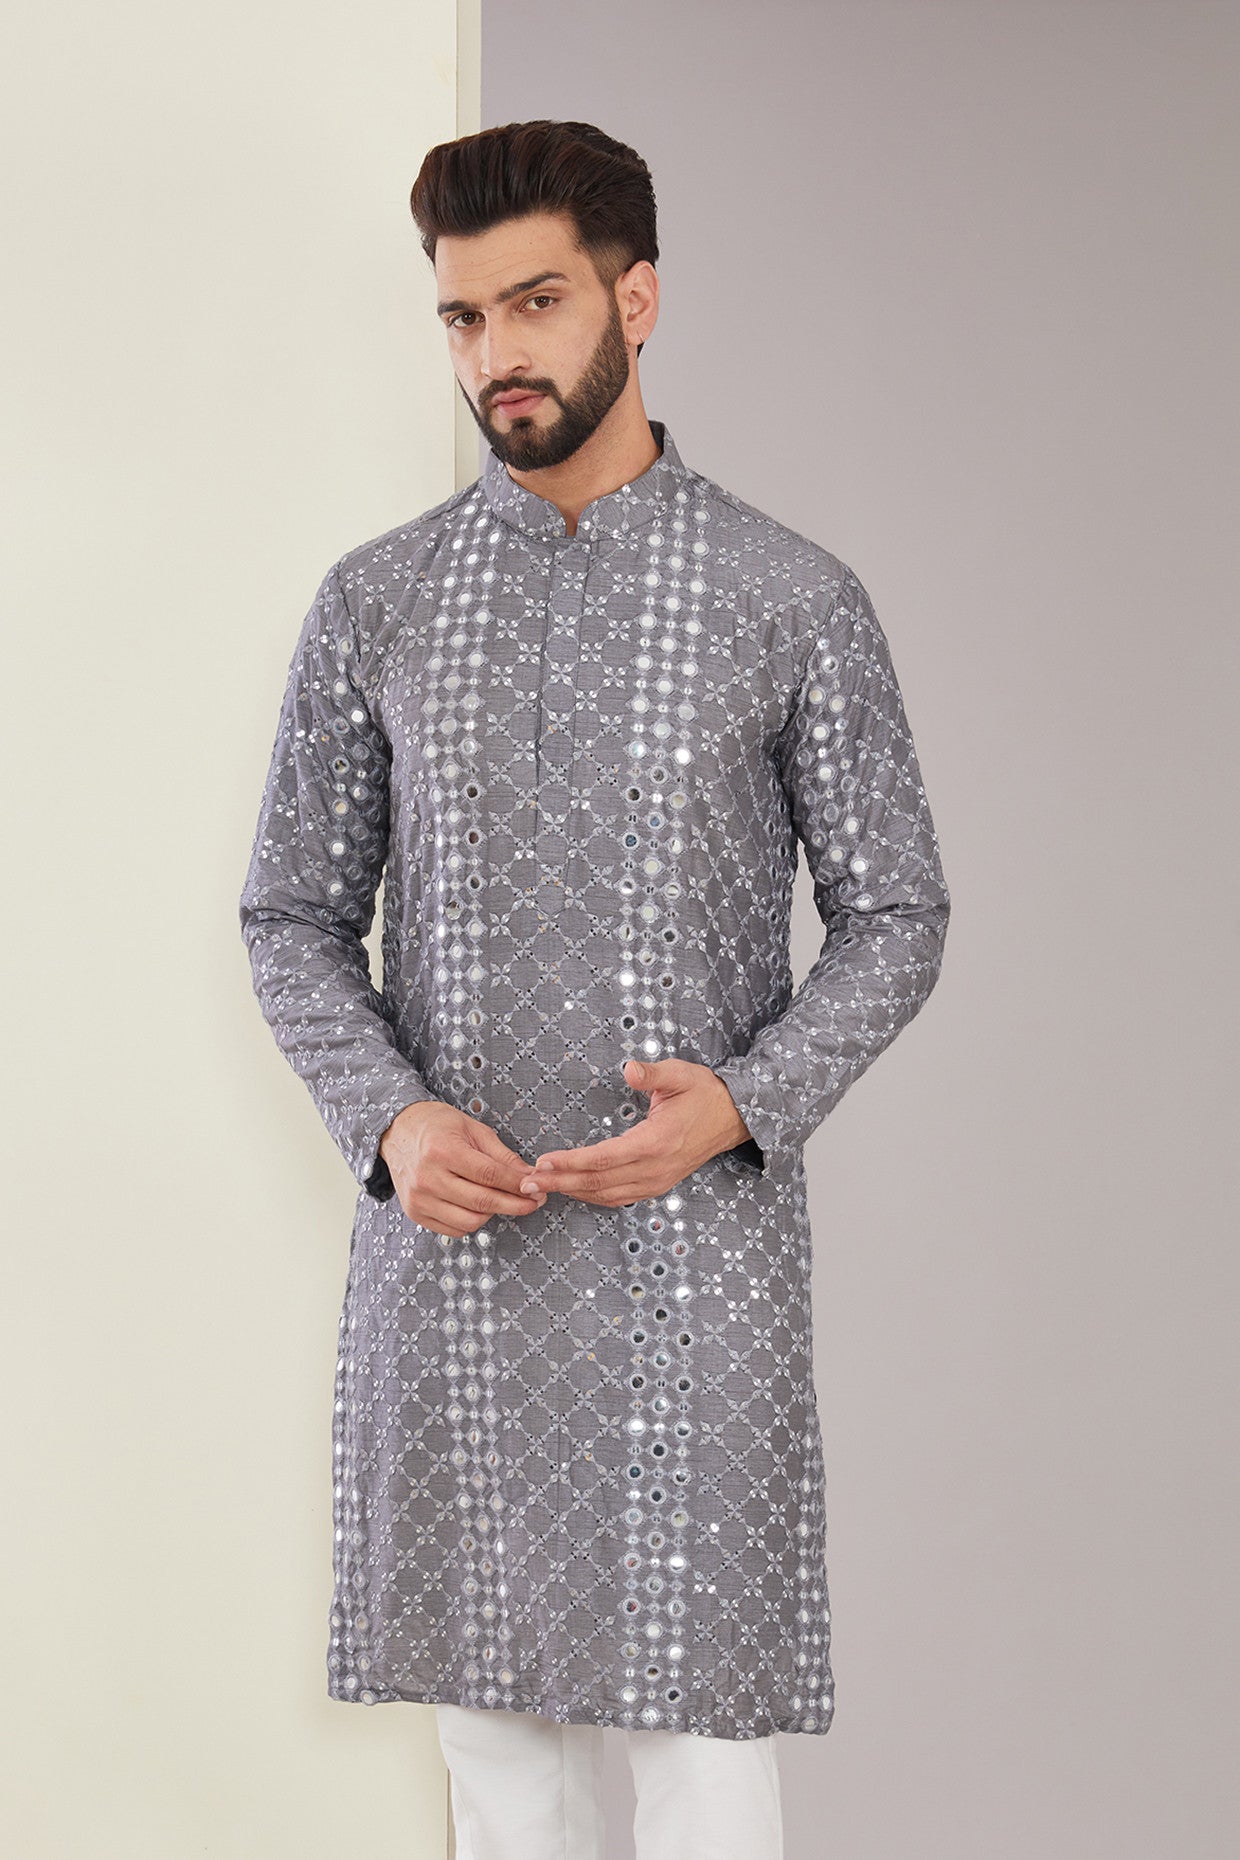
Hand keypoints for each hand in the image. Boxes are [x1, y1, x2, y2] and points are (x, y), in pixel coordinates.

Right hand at [379, 1101, 546, 1237]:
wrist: (397, 1131)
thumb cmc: (436, 1125)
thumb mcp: (472, 1129)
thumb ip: (502, 1155)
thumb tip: (529, 1175)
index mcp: (443, 1150)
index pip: (490, 1175)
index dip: (518, 1185)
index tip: (536, 1188)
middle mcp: (428, 1177)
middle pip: (482, 1201)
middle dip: (515, 1204)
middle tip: (533, 1201)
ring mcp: (419, 1198)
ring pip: (470, 1221)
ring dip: (494, 1214)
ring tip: (502, 1200)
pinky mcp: (415, 1213)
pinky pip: (454, 1229)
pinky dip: (473, 1222)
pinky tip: (479, 1206)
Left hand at [516, 1058, 750, 1207]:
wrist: (734, 1118)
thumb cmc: (704, 1093)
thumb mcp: (681, 1074)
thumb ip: (652, 1073)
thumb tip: (628, 1069)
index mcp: (657, 1142)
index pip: (605, 1157)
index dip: (571, 1162)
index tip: (543, 1161)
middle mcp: (655, 1168)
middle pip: (599, 1182)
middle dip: (560, 1182)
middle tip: (527, 1181)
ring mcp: (657, 1181)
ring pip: (606, 1194)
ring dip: (572, 1191)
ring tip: (541, 1187)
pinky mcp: (658, 1185)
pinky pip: (619, 1197)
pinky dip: (592, 1195)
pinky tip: (572, 1189)